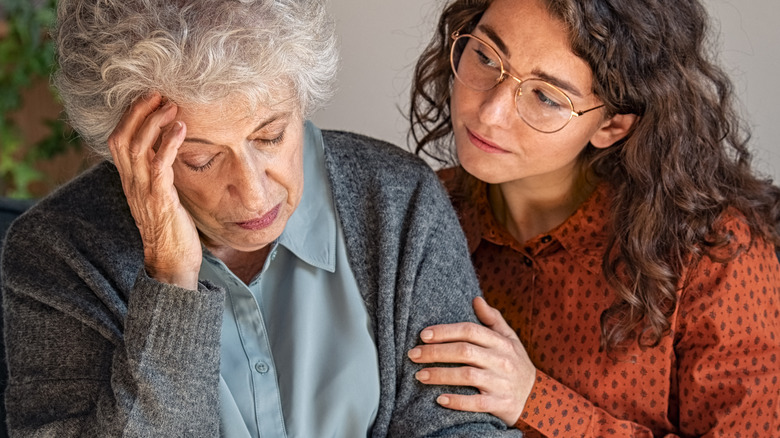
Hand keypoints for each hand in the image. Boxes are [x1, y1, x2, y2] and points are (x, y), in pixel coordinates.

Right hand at [108, 93, 200, 289]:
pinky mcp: (160, 200)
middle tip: (158, 94)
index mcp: (130, 180)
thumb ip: (160, 174)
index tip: (147, 99)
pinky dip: (169, 144)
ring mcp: (143, 191)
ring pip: (137, 147)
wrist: (173, 262)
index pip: (118, 140)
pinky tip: (181, 129)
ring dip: (154, 123)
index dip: (129, 117)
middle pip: (122, 137)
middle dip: (138, 112)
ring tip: (171, 106)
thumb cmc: (172, 228)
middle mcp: (131, 183)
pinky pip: (159, 166)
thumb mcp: (161, 195)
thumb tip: (171, 151)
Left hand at [407, 296, 535, 425]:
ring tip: (420, 375)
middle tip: (413, 354)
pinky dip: (457, 401)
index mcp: (501, 342)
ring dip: (440, 375)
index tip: (423, 335)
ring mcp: (501, 383)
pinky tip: (439, 398)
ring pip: (467, 376)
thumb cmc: (516, 364)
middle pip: (464, 351)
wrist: (538, 399)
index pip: (470, 331)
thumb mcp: (510, 339)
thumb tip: (476, 299)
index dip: (445, 331)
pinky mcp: (500, 404)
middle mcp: (501, 360)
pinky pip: (476, 403)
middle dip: (435, 352)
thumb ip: (493, 319)